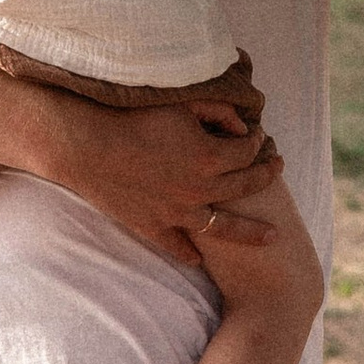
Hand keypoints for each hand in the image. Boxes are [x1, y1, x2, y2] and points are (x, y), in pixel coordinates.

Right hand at [37, 94, 283, 269]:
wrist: (85, 145)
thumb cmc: (131, 117)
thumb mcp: (180, 103)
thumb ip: (217, 110)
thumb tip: (241, 126)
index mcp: (210, 157)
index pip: (248, 151)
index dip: (258, 140)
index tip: (258, 135)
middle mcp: (200, 190)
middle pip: (245, 186)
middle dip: (266, 175)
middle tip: (277, 169)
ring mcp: (176, 213)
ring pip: (223, 229)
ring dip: (250, 232)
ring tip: (273, 236)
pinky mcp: (152, 226)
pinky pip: (178, 247)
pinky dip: (190, 254)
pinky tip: (200, 260)